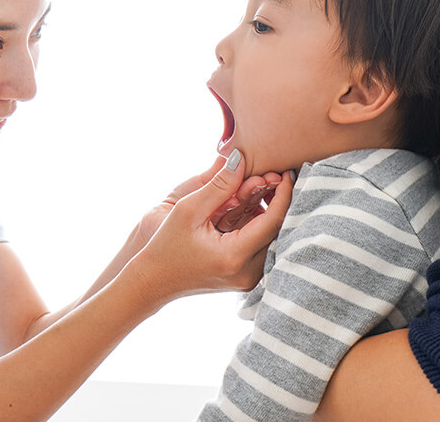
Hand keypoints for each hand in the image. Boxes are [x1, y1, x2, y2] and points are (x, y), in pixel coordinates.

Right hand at [127, 151, 293, 305]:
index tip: (285, 172)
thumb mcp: (187, 209)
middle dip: (279, 201)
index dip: (284, 194)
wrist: (154, 281)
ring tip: (265, 190)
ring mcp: (249, 279)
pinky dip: (262, 227)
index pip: (273, 221)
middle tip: (276, 176)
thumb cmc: (165, 244)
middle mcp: (248, 272)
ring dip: (272, 213)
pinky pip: (264, 248)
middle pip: (278, 230)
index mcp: (234, 256)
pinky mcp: (246, 279)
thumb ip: (218, 184)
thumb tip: (241, 158)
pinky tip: (255, 210)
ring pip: (274, 240)